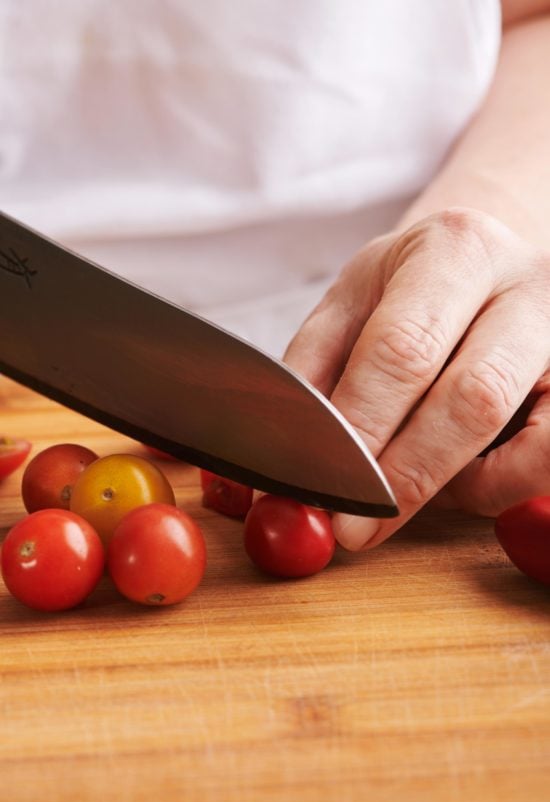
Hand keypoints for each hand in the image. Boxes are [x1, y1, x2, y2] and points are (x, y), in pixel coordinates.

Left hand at [284, 208, 549, 550]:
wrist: (487, 268)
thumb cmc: (412, 291)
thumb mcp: (352, 303)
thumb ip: (315, 368)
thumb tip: (282, 456)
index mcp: (455, 250)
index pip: (404, 348)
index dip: (363, 424)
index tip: (324, 483)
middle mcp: (530, 285)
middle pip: (474, 397)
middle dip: (407, 474)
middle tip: (355, 527)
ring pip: (539, 442)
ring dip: (462, 486)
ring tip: (410, 492)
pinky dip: (503, 486)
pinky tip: (462, 476)